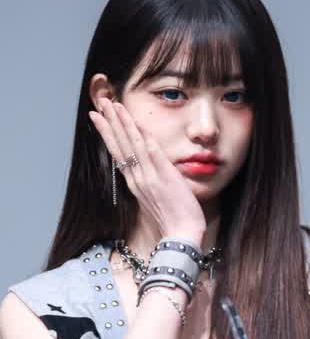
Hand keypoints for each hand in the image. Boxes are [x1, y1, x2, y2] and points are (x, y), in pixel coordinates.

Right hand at [89, 98, 206, 242]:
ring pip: (132, 145)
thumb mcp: (155, 199)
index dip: (107, 133)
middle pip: (120, 145)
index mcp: (135, 183)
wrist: (181, 236)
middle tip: (100, 103)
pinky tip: (137, 123)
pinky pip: (152, 153)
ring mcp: (149, 177)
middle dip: (109, 122)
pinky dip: (143, 138)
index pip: (118, 152)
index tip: (98, 117)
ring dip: (123, 123)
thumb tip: (146, 171)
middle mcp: (137, 178)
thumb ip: (149, 182)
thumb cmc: (172, 220)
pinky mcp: (164, 177)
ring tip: (114, 105)